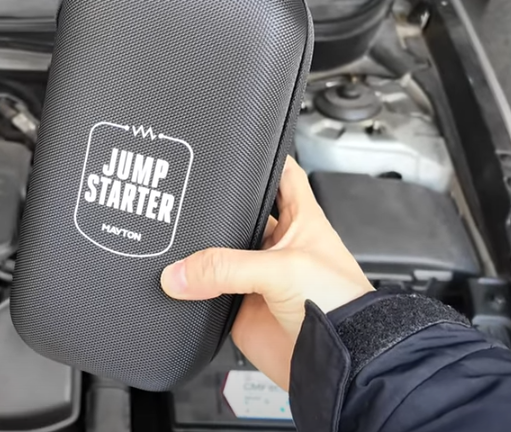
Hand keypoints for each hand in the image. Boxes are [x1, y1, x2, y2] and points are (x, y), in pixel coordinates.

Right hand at [159, 157, 372, 389]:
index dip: (259, 157)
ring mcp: (257, 278)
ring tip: (169, 242)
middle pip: (236, 215)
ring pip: (217, 257)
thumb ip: (226, 266)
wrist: (340, 364)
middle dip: (213, 209)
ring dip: (198, 255)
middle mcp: (277, 245)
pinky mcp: (241, 310)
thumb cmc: (341, 306)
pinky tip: (175, 286)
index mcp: (301, 219)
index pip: (280, 174)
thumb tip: (177, 273)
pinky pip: (207, 297)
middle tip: (181, 198)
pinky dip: (190, 293)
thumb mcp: (283, 269)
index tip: (229, 146)